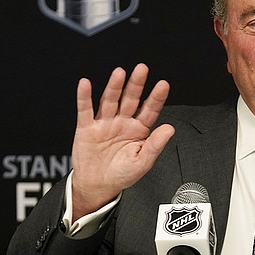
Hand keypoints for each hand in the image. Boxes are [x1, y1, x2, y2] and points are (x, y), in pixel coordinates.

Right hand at [71, 63, 174, 220]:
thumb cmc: (122, 174)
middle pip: (130, 99)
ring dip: (114, 86)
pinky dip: (84, 97)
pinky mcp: (87, 128)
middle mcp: (122, 122)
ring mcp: (105, 123)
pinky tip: (85, 84)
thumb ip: (155, 145)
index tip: (163, 85)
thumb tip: (170, 129)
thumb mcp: (142, 162)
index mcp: (139, 130)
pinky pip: (85, 110)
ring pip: (110, 101)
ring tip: (120, 73)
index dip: (156, 97)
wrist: (98, 186)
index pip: (150, 110)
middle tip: (142, 69)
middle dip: (136, 84)